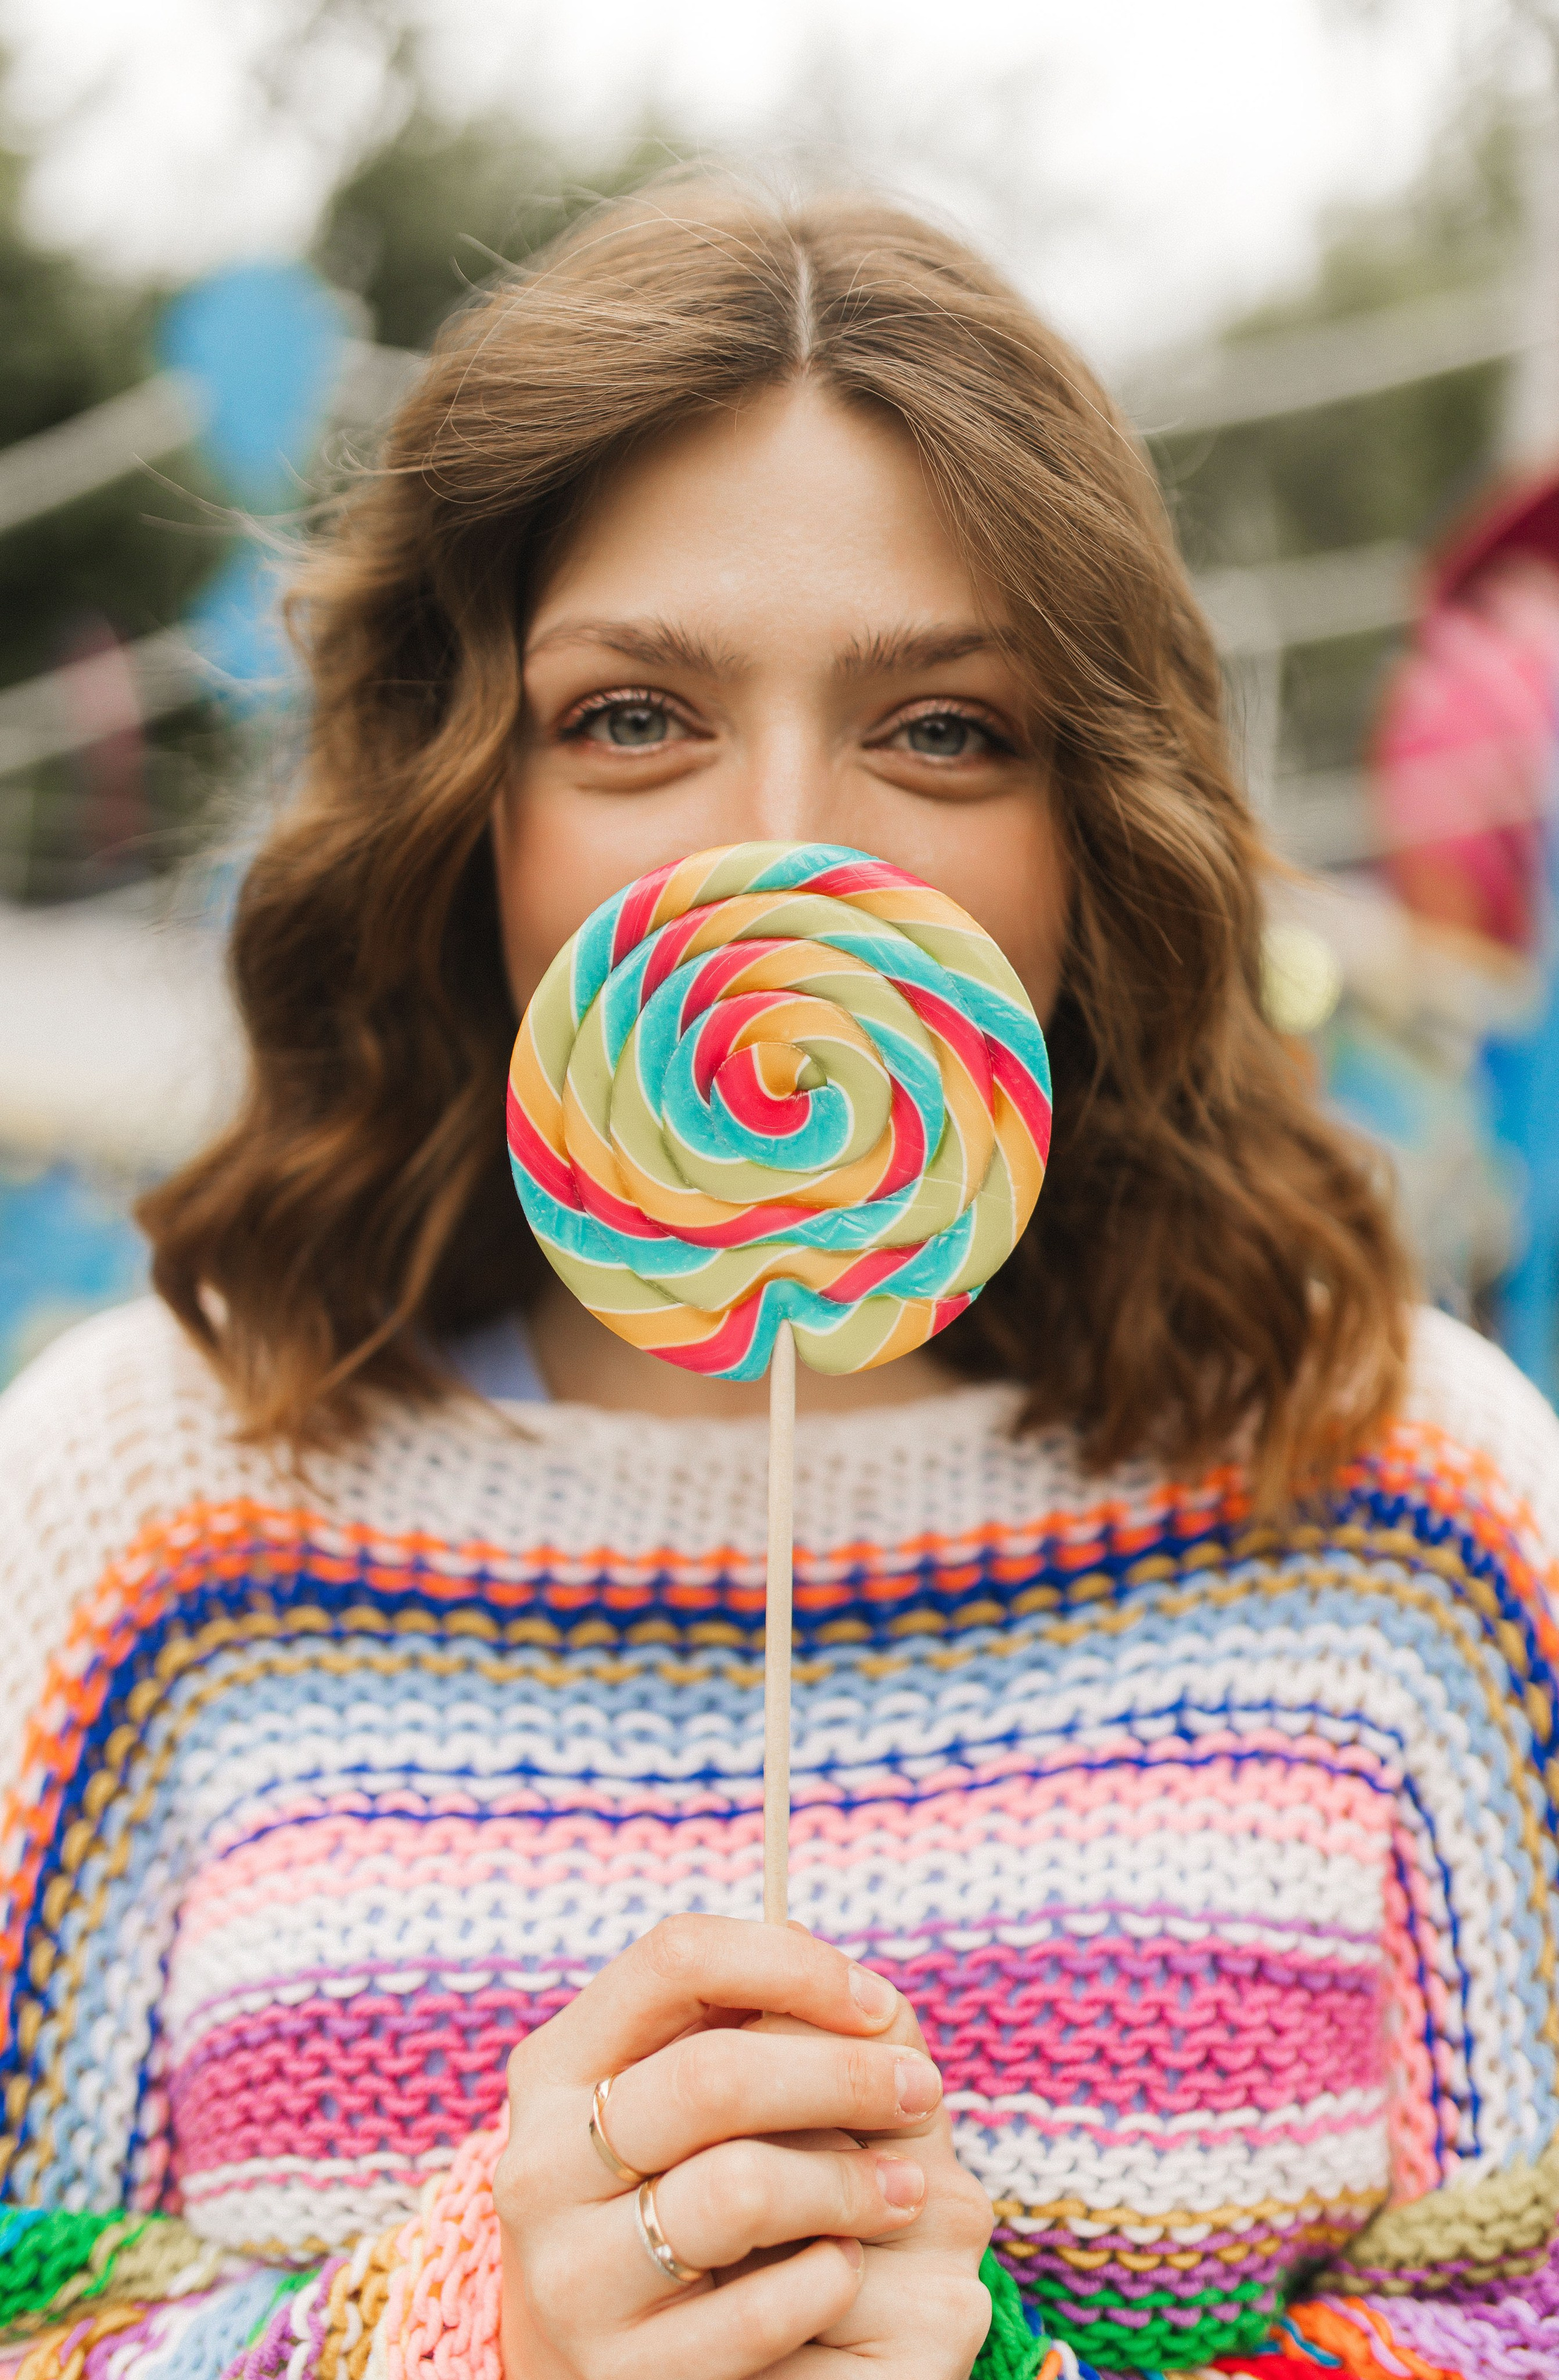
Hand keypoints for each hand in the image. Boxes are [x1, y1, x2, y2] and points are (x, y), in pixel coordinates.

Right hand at [494, 1914, 992, 2379]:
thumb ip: (772, 2035)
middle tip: (922, 2092)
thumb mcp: (700, 2107)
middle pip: (712, 2074)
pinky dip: (827, 2280)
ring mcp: (570, 2280)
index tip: (873, 2001)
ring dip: (850, 2183)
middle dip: (844, 2076)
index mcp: (559, 2067)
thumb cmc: (685, 2196)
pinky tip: (845, 2268)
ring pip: (736, 2190)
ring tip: (905, 2191)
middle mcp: (541, 2165)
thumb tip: (876, 2009)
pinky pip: (757, 2313)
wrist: (618, 2369)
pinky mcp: (622, 2375)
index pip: (674, 1958)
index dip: (789, 1965)